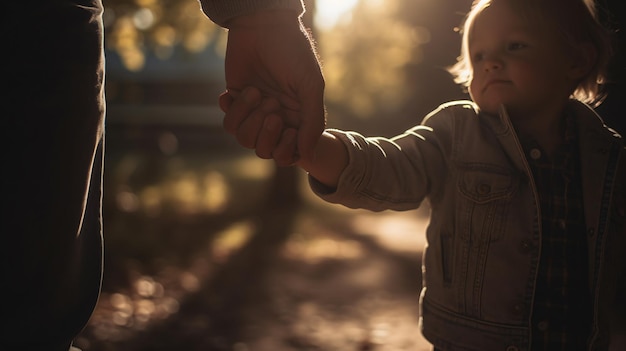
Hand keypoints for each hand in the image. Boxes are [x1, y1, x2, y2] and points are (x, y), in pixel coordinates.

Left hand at [223, 10, 325, 160]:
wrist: (263, 26)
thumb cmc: (293, 53)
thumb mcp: (310, 86)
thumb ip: (312, 122)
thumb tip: (309, 156)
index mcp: (298, 118)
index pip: (289, 153)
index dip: (285, 149)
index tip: (288, 130)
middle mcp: (277, 118)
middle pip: (264, 150)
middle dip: (265, 132)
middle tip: (271, 105)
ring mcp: (255, 111)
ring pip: (244, 138)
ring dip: (248, 117)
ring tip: (255, 92)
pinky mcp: (236, 100)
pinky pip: (229, 122)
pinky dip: (234, 109)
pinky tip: (239, 91)